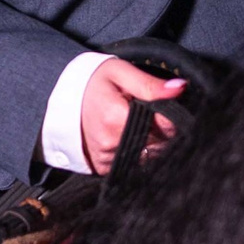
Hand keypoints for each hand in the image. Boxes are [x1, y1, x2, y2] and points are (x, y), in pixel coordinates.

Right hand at [80, 61, 187, 175]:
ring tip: (142, 123)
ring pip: (153, 157)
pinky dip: (143, 152)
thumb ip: (150, 84)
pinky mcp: (105, 170)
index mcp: (116, 118)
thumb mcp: (120, 73)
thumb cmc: (94, 83)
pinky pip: (138, 165)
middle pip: (162, 144)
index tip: (169, 104)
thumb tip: (180, 89)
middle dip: (165, 129)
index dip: (174, 115)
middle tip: (153, 112)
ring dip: (156, 142)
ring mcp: (108, 160)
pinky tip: (135, 137)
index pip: (167, 126)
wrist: (63, 102)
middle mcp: (112, 144)